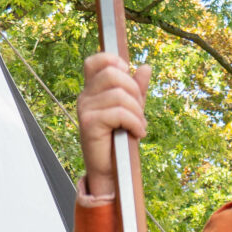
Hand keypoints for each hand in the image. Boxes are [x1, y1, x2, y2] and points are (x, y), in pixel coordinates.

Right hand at [76, 53, 150, 200]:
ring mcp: (85, 109)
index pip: (96, 61)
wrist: (111, 171)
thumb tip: (146, 68)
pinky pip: (119, 113)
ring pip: (120, 95)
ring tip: (139, 126)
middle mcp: (85, 97)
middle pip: (114, 74)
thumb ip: (137, 89)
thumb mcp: (132, 110)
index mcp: (93, 90)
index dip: (114, 61)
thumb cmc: (120, 140)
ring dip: (137, 113)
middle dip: (134, 91)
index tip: (128, 76)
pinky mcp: (89, 123)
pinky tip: (138, 133)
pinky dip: (135, 123)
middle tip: (139, 112)